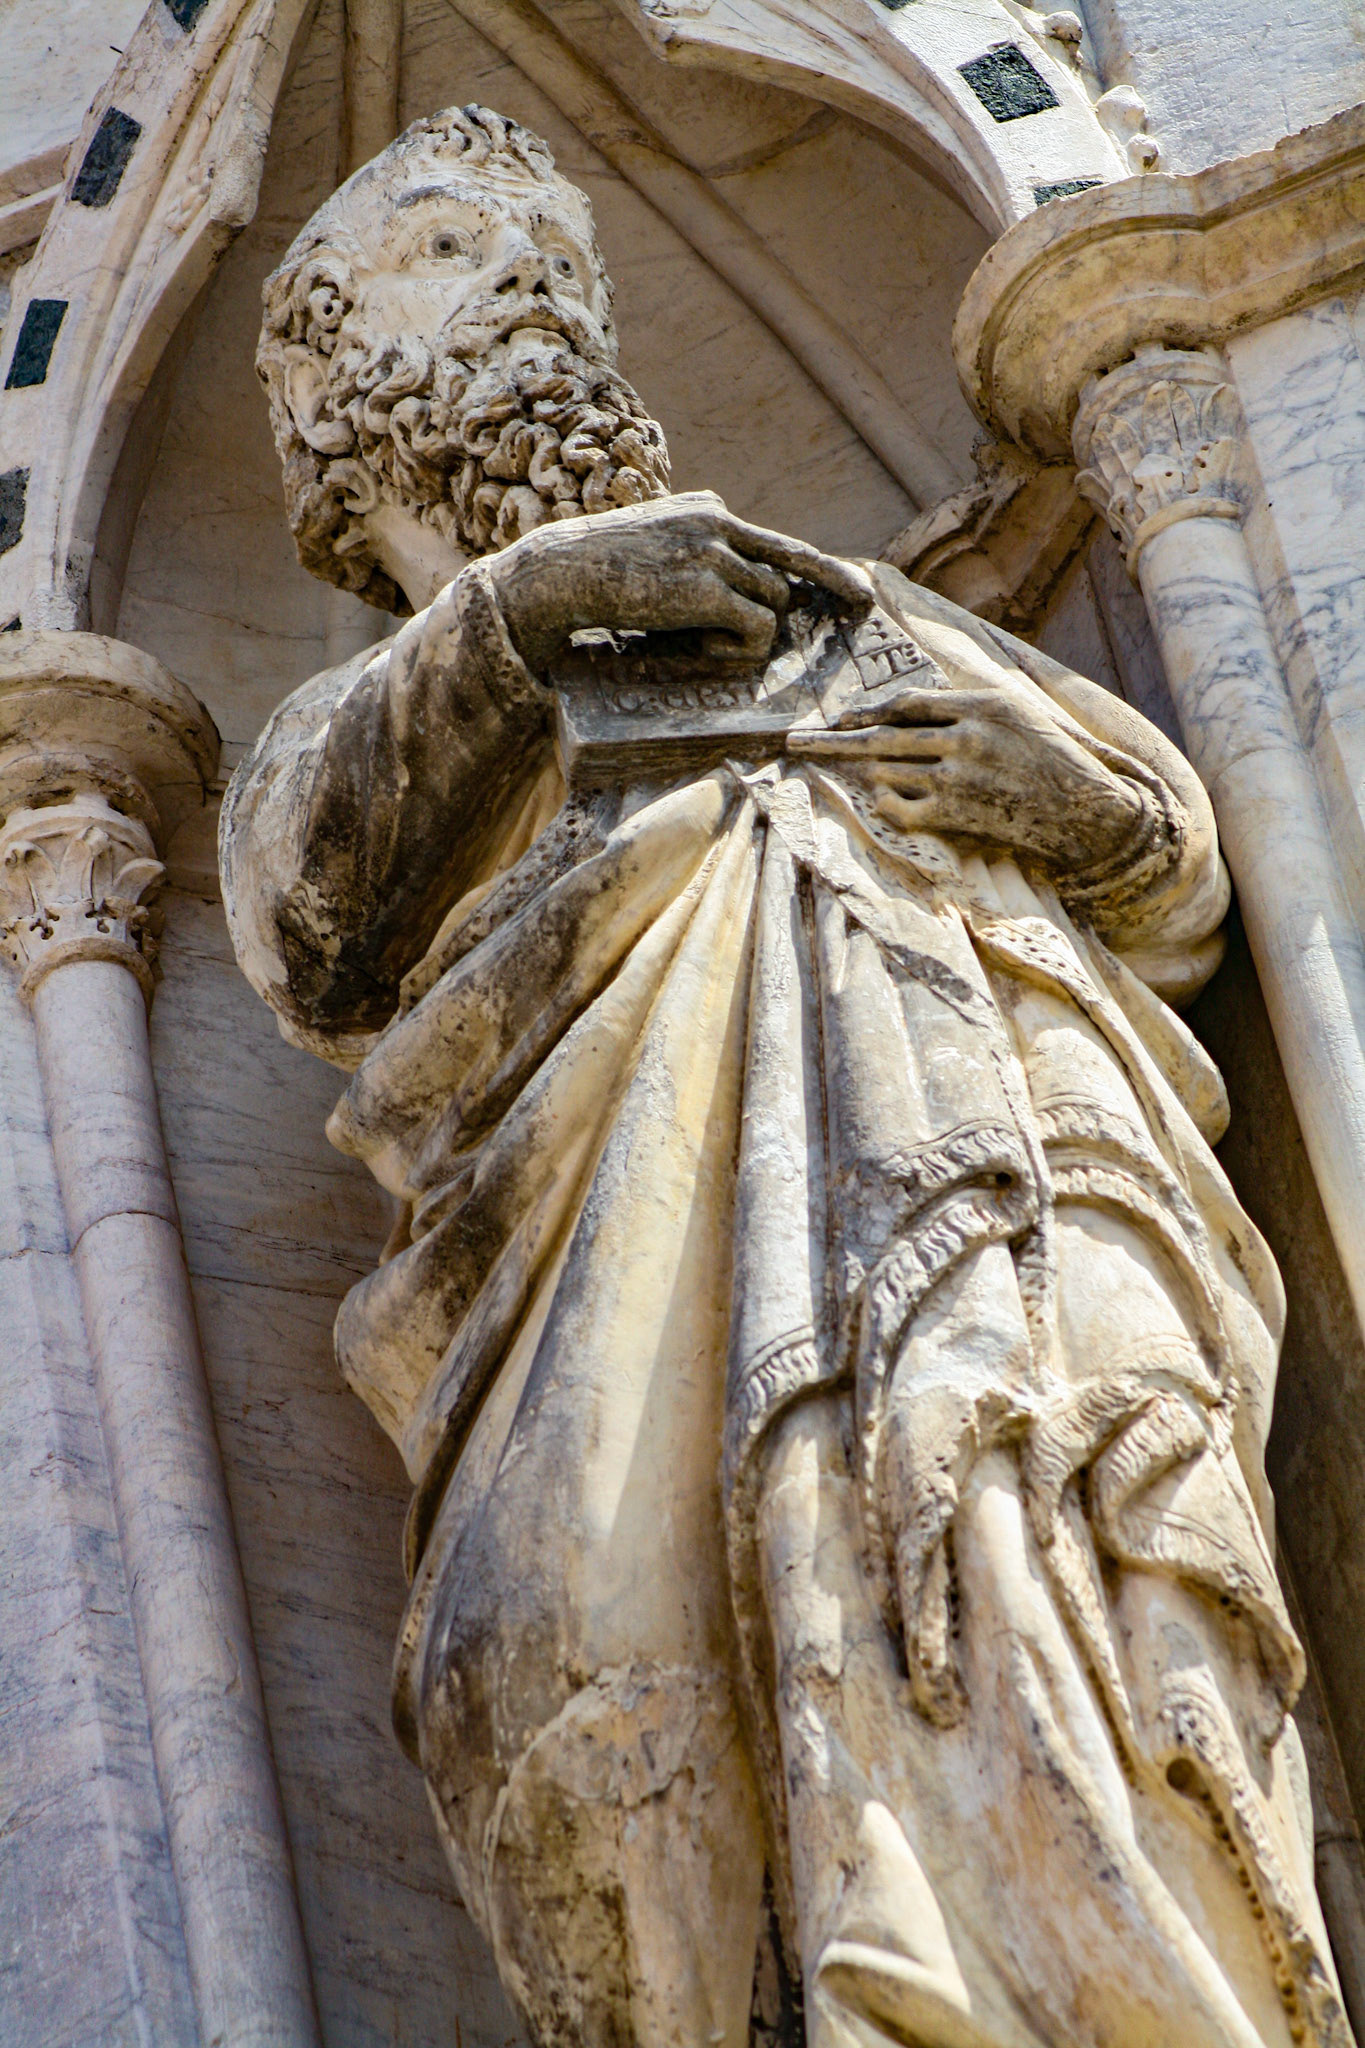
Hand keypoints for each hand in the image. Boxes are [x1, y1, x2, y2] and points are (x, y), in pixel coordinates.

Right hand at [484, 490, 873, 671]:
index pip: (779, 545)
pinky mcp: (708, 589)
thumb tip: (734, 602)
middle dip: (769, 618)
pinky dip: (735, 650)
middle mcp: (720, 524)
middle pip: (782, 580)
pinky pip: (757, 631)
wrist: (558, 573)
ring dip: (740, 638)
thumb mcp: (653, 552)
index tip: (858, 595)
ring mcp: (716, 554)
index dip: (822, 573)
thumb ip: (695, 561)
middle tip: (743, 639)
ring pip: (772, 607)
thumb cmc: (593, 574)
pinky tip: (696, 647)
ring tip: (692, 642)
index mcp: (709, 512)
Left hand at [787, 683, 1145, 873]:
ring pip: (888, 769)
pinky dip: (885, 802)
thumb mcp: (1015, 713)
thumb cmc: (1050, 759)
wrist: (1085, 809)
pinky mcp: (957, 813)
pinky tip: (885, 799)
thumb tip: (911, 704)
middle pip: (883, 734)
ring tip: (860, 774)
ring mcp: (960, 776)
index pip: (907, 701)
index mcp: (982, 703)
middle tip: (797, 742)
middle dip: (835, 740)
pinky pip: (898, 806)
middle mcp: (967, 735)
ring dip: (870, 773)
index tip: (840, 719)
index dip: (867, 711)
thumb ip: (965, 704)